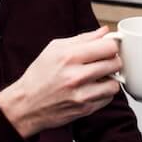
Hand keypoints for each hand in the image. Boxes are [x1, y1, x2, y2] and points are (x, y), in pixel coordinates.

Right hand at [0, 28, 121, 137]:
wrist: (26, 104)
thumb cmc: (39, 74)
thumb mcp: (55, 49)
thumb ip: (83, 38)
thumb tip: (105, 31)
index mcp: (69, 56)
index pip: (108, 47)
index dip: (111, 45)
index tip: (107, 47)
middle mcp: (77, 76)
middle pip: (115, 63)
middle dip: (112, 60)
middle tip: (104, 61)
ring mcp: (82, 95)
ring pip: (114, 83)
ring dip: (110, 79)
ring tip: (99, 76)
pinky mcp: (85, 109)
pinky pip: (108, 98)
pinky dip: (103, 93)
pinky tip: (92, 88)